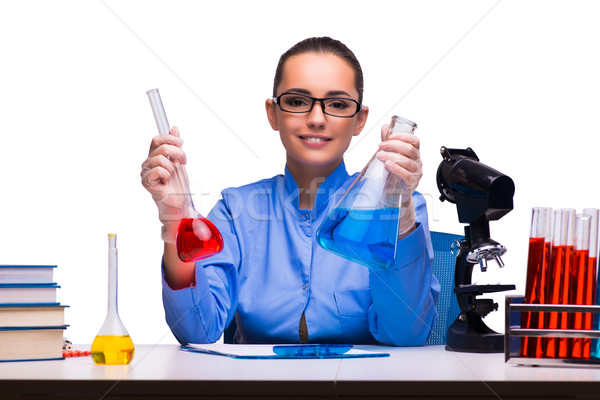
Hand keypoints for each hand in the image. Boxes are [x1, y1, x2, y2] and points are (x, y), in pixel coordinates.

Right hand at [140, 126, 188, 242]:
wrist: (179, 203)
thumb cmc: (178, 184)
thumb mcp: (179, 161)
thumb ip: (175, 145)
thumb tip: (174, 128)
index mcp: (154, 156)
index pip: (157, 139)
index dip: (170, 138)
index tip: (181, 144)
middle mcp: (148, 162)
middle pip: (161, 146)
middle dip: (178, 152)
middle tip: (184, 161)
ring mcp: (146, 172)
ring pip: (160, 158)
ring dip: (173, 166)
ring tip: (173, 174)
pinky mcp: (146, 182)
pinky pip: (159, 170)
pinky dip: (167, 174)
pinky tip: (167, 180)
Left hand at [376, 124, 422, 237]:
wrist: (394, 194)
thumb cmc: (394, 174)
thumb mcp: (391, 156)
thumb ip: (388, 142)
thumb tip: (385, 127)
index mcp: (414, 154)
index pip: (415, 141)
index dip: (403, 136)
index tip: (390, 136)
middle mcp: (417, 162)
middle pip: (409, 150)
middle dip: (393, 146)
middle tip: (380, 146)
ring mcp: (416, 173)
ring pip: (406, 161)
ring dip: (392, 156)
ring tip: (380, 156)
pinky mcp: (411, 183)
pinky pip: (406, 174)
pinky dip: (396, 168)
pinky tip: (388, 165)